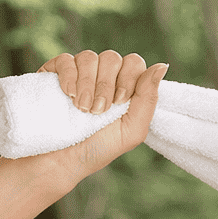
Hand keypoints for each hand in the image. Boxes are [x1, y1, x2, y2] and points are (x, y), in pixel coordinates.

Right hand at [36, 49, 168, 178]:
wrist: (62, 161)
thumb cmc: (99, 149)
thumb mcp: (132, 130)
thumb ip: (149, 98)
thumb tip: (162, 66)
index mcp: (124, 88)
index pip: (133, 63)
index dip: (128, 78)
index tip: (119, 102)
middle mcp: (102, 77)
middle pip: (111, 58)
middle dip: (106, 85)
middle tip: (98, 111)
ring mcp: (79, 73)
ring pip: (89, 57)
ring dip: (87, 84)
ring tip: (82, 108)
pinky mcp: (55, 73)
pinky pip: (65, 59)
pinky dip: (69, 76)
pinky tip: (67, 94)